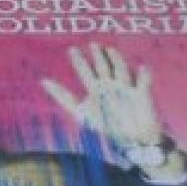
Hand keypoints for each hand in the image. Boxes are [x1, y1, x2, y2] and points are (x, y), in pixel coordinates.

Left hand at [41, 44, 184, 180]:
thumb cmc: (106, 128)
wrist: (129, 141)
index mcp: (97, 89)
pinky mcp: (142, 95)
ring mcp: (127, 89)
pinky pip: (144, 83)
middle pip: (103, 67)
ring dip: (116, 60)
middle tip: (91, 44)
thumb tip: (43, 81)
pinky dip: (143, 76)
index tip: (71, 49)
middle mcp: (111, 86)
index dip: (79, 61)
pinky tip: (141, 68)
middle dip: (97, 56)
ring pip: (121, 70)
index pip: (86, 72)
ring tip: (109, 50)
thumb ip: (63, 96)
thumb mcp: (80, 112)